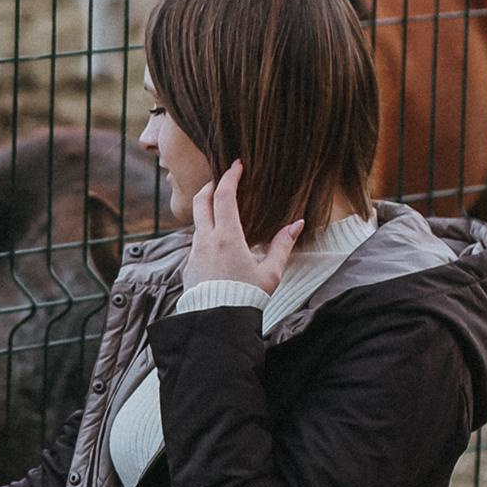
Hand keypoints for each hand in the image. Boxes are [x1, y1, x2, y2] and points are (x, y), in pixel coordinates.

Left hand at [188, 160, 302, 296]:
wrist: (217, 322)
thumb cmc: (246, 298)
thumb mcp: (271, 273)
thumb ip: (283, 245)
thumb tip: (298, 224)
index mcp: (227, 237)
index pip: (224, 196)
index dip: (230, 176)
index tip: (237, 165)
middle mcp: (206, 240)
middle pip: (201, 200)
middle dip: (211, 185)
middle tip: (222, 180)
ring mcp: (194, 252)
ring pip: (197, 221)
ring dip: (207, 210)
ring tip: (221, 210)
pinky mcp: (189, 265)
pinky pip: (195, 241)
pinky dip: (205, 232)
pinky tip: (217, 240)